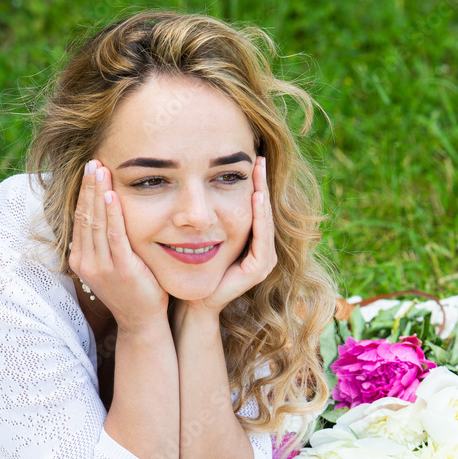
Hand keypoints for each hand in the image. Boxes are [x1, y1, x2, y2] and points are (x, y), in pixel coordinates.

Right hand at [69, 160, 168, 331]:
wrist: (142, 322)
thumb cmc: (133, 292)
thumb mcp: (113, 266)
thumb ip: (107, 244)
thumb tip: (108, 216)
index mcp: (81, 260)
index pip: (79, 219)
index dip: (83, 193)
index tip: (90, 171)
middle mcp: (86, 262)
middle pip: (84, 215)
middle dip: (88, 186)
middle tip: (93, 161)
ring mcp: (101, 267)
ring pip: (95, 222)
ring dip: (97, 193)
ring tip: (100, 169)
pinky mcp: (120, 269)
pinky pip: (114, 236)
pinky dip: (112, 214)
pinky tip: (111, 195)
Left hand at [190, 155, 276, 315]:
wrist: (193, 300)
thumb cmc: (192, 267)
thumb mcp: (202, 233)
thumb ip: (209, 214)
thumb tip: (199, 180)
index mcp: (251, 241)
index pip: (256, 206)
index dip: (255, 183)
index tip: (252, 158)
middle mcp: (262, 250)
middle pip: (264, 210)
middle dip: (262, 183)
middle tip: (259, 158)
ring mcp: (263, 261)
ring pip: (265, 221)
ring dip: (263, 196)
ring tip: (259, 173)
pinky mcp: (258, 270)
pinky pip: (261, 238)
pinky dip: (259, 218)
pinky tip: (255, 198)